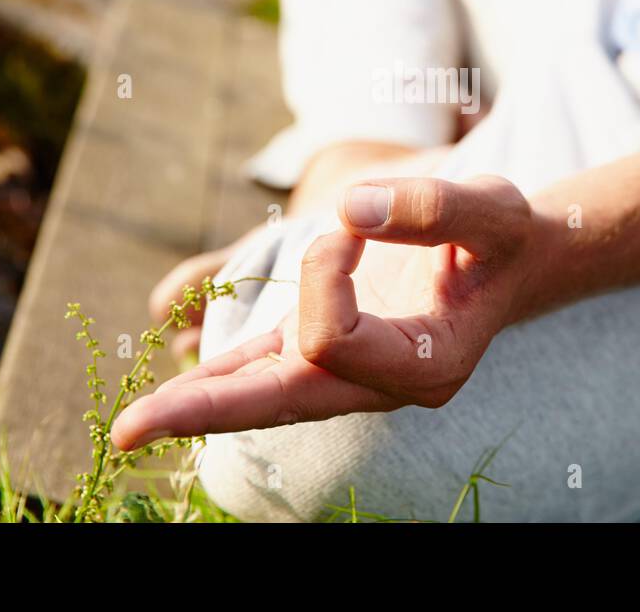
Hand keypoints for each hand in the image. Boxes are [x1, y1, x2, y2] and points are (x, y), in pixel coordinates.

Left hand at [111, 176, 540, 448]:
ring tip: (134, 426)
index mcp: (427, 364)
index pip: (333, 337)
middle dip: (204, 411)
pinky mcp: (334, 354)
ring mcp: (356, 376)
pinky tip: (180, 393)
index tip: (353, 217)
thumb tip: (348, 210)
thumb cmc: (506, 237)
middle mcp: (385, 385)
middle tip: (125, 431)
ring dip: (200, 405)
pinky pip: (271, 373)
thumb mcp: (491, 209)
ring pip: (268, 396)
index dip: (323, 269)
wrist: (514, 259)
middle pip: (282, 402)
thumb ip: (431, 207)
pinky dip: (225, 381)